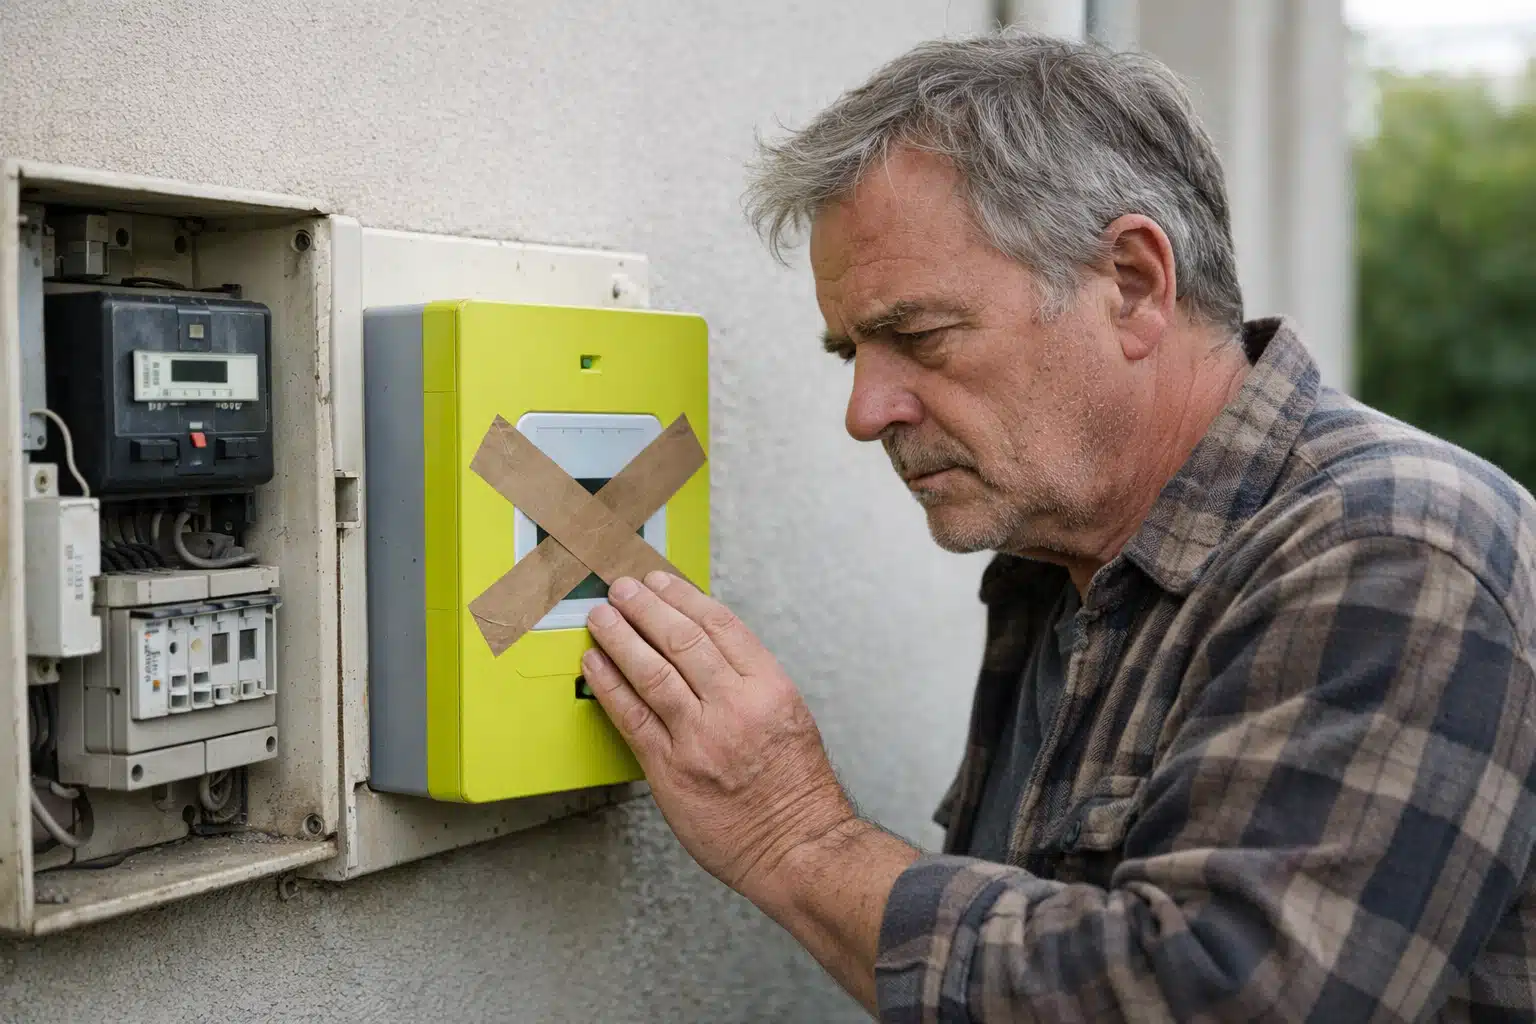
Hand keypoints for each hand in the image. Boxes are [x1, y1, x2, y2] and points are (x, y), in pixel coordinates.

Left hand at [582, 571, 855, 897]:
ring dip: (620, 638)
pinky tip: (595, 665)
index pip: (720, 625)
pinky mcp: (671, 771)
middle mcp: (734, 707)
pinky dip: (609, 686)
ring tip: (601, 617)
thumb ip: (748, 681)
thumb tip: (702, 647)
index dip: (684, 597)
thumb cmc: (796, 788)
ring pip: (651, 672)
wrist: (797, 847)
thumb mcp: (789, 716)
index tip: (661, 582)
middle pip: (681, 641)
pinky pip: (631, 719)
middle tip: (623, 589)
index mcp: (770, 688)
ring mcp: (699, 739)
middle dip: (646, 608)